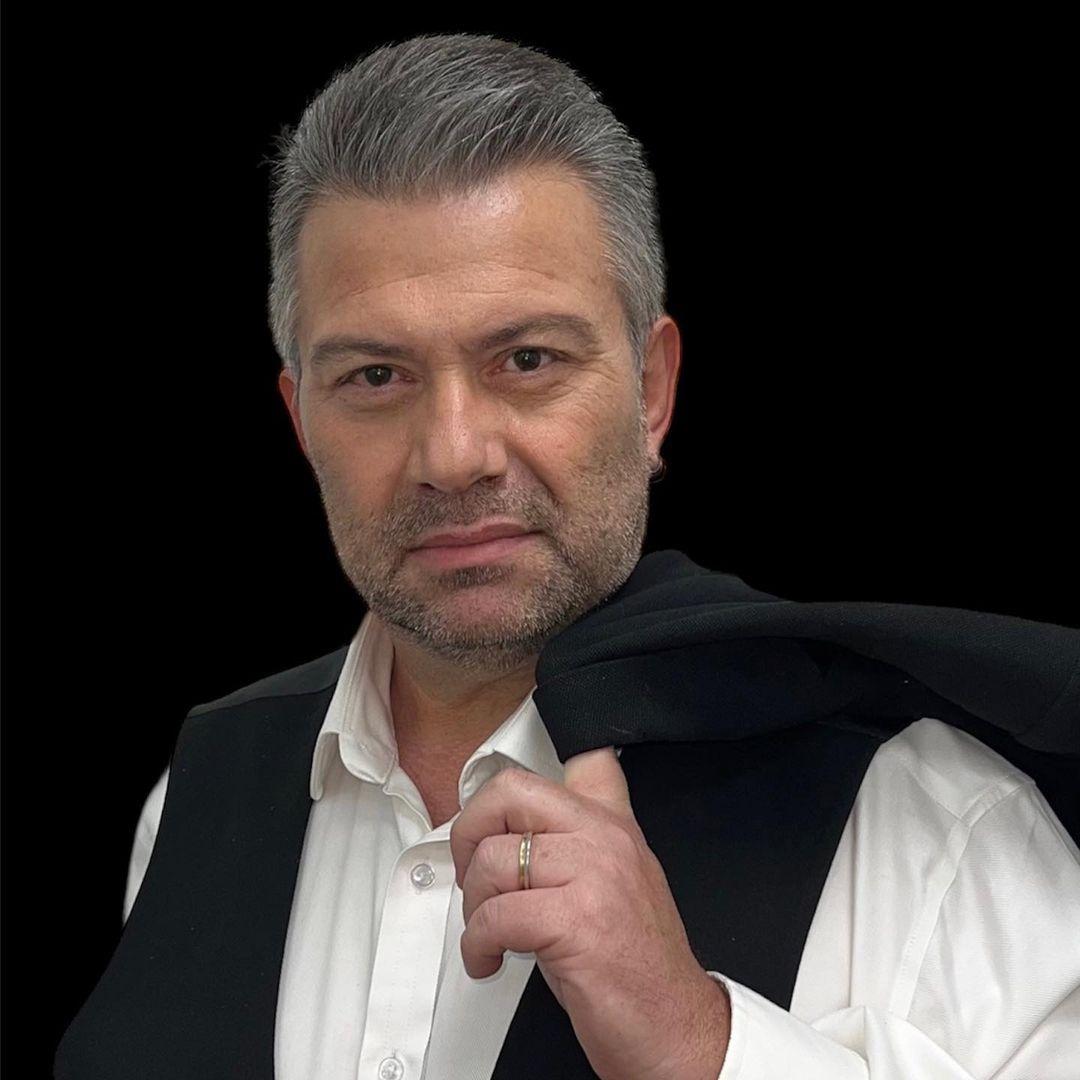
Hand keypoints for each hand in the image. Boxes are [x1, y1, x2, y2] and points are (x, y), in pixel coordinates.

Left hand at [450, 746, 730, 1079]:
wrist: (676, 1028)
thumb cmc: (638, 966)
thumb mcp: (614, 883)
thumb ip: (577, 842)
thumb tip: (515, 828)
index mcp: (615, 825)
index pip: (583, 761)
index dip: (540, 770)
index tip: (500, 806)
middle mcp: (606, 839)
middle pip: (511, 793)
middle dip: (470, 831)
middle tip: (470, 870)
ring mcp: (594, 876)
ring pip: (493, 860)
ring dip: (472, 904)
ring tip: (487, 931)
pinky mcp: (577, 923)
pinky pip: (495, 917)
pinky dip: (477, 945)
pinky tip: (489, 959)